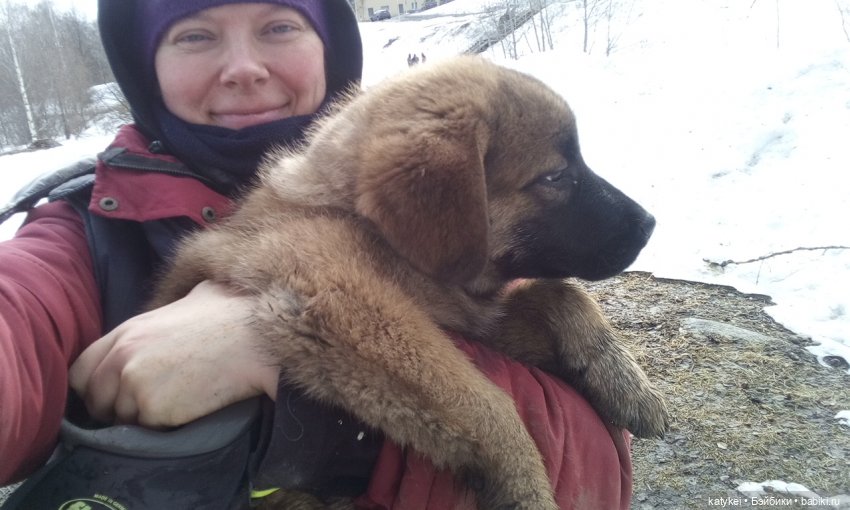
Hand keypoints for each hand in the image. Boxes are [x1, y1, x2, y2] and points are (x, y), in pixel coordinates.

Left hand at [69, 280, 279, 426]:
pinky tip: (188, 409)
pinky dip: (164, 426)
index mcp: (125, 332)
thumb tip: (170, 319)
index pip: (81, 371)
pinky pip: (147, 430)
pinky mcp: (154, 410)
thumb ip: (161, 319)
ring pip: (123, 419)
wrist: (256, 338)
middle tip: (148, 406)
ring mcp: (135, 386)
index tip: (114, 393)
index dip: (95, 386)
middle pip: (97, 400)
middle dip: (117, 408)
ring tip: (177, 403)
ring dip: (143, 418)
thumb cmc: (232, 314)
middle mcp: (121, 359)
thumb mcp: (186, 302)